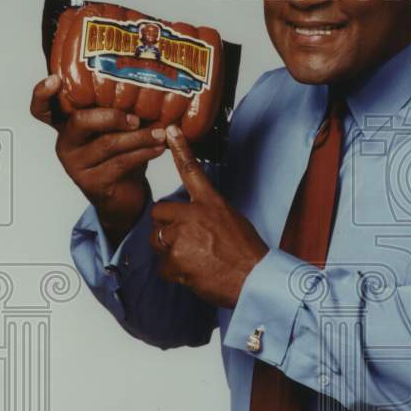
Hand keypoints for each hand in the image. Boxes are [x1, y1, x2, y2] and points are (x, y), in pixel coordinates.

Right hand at [30, 74, 166, 246]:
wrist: (124, 196)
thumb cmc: (119, 155)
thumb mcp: (116, 130)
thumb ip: (118, 111)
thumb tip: (147, 91)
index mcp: (66, 125)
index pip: (42, 109)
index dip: (42, 93)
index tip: (55, 80)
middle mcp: (65, 144)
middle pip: (80, 121)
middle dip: (113, 116)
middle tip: (137, 118)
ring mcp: (75, 165)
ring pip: (107, 143)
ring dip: (139, 137)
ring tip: (160, 133)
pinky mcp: (91, 183)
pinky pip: (120, 163)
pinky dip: (143, 153)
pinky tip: (159, 148)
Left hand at [150, 125, 267, 306]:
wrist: (253, 278)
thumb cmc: (247, 254)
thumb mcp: (232, 221)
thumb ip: (208, 215)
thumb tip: (190, 220)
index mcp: (211, 204)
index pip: (192, 171)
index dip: (180, 150)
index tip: (172, 132)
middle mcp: (194, 216)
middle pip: (158, 213)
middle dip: (164, 227)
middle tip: (185, 242)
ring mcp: (182, 237)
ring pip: (157, 240)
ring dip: (169, 251)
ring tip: (194, 260)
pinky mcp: (176, 260)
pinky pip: (162, 265)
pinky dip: (174, 273)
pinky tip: (193, 274)